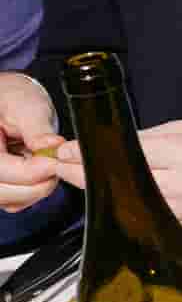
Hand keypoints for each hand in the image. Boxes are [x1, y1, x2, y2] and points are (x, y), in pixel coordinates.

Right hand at [0, 73, 63, 211]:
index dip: (31, 171)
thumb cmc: (11, 100)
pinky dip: (33, 190)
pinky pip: (16, 201)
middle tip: (56, 164)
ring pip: (11, 201)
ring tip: (44, 160)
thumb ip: (37, 129)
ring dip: (36, 187)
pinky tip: (37, 168)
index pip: (0, 169)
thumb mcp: (25, 106)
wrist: (8, 103)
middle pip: (3, 192)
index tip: (54, 162)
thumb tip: (51, 146)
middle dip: (36, 183)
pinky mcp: (0, 187)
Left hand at [55, 119, 181, 225]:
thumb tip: (111, 143)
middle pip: (123, 180)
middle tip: (61, 162)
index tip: (65, 150)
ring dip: (101, 189)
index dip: (90, 153)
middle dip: (85, 172)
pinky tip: (112, 193)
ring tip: (79, 176)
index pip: (128, 153)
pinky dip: (126, 202)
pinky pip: (148, 211)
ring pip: (130, 200)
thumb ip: (150, 138)